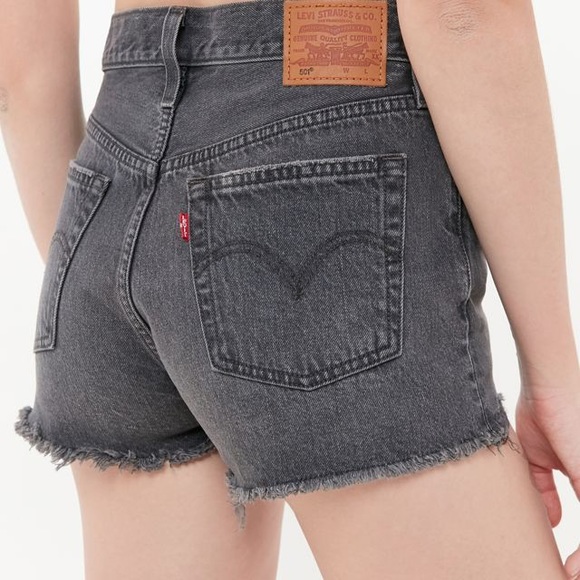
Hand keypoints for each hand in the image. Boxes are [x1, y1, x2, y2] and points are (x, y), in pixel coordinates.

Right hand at [515, 385, 579, 577]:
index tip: (562, 568)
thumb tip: (552, 520)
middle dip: (578, 561)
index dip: (578, 553)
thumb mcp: (539, 457)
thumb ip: (547, 489)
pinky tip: (570, 569)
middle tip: (563, 575)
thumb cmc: (543, 410)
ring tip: (565, 576)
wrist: (548, 386)